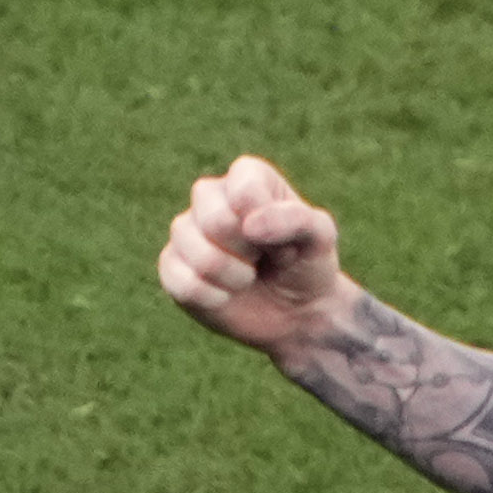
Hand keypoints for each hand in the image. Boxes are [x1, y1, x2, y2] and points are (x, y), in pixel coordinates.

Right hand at [158, 155, 351, 354]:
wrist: (298, 314)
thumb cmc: (307, 266)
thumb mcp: (320, 237)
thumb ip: (297, 219)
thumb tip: (249, 224)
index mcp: (247, 178)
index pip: (245, 189)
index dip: (269, 223)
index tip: (286, 239)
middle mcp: (210, 197)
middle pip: (215, 220)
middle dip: (249, 251)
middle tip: (263, 259)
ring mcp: (186, 231)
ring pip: (197, 252)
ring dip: (234, 277)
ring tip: (248, 277)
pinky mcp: (172, 267)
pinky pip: (183, 283)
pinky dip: (214, 298)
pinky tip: (227, 296)